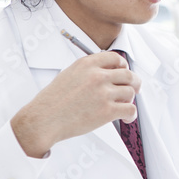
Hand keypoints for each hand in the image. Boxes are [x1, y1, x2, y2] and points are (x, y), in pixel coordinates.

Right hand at [11, 52, 141, 157]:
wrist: (43, 120)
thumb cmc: (52, 101)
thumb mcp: (69, 74)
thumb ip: (88, 71)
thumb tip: (108, 73)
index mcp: (87, 64)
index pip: (116, 58)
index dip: (124, 66)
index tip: (125, 72)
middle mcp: (97, 76)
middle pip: (128, 75)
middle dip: (134, 83)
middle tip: (135, 89)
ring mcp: (103, 93)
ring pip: (130, 92)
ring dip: (129, 100)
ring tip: (123, 106)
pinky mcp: (107, 111)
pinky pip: (130, 110)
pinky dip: (131, 115)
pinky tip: (126, 118)